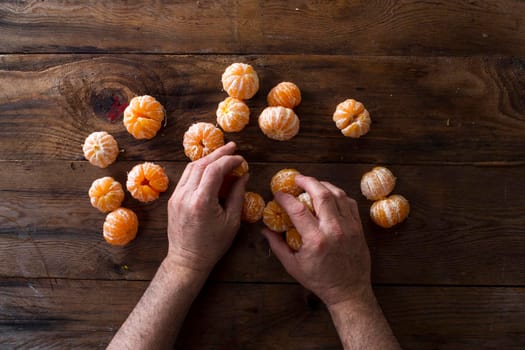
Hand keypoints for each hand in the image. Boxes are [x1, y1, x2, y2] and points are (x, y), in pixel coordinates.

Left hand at [166, 142, 247, 273]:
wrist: (187, 259)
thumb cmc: (213, 244)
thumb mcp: (231, 221)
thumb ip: (237, 195)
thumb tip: (243, 175)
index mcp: (202, 201)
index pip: (215, 170)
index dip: (229, 161)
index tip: (241, 160)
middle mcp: (186, 195)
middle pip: (202, 164)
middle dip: (219, 153)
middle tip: (233, 147)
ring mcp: (177, 196)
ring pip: (191, 168)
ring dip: (208, 159)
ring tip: (222, 154)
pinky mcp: (173, 199)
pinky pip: (186, 177)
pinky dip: (198, 168)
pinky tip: (209, 167)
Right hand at [262, 175, 371, 305]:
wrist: (349, 291)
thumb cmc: (319, 280)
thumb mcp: (293, 266)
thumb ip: (277, 245)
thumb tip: (264, 230)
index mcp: (316, 240)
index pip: (298, 210)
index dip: (286, 198)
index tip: (278, 193)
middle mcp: (334, 230)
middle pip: (321, 194)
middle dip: (307, 181)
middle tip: (297, 179)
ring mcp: (349, 227)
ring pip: (338, 194)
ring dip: (323, 185)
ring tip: (312, 184)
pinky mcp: (358, 228)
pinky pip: (350, 203)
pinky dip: (338, 195)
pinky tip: (329, 195)